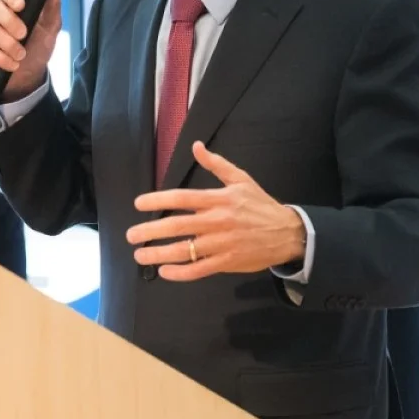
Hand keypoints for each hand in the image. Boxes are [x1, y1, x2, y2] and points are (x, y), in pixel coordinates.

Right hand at [0, 0, 60, 100]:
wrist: (29, 75)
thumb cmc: (37, 47)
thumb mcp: (50, 28)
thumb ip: (52, 7)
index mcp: (9, 5)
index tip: (21, 6)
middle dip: (9, 21)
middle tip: (24, 35)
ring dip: (8, 44)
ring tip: (21, 55)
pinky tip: (12, 64)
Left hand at [126, 141, 305, 281]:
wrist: (288, 233)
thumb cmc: (261, 205)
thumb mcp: (241, 179)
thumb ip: (216, 164)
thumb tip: (196, 146)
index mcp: (218, 200)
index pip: (182, 198)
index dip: (158, 200)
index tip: (138, 204)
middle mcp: (217, 221)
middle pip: (178, 226)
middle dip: (150, 231)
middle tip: (131, 235)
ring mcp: (222, 244)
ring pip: (185, 251)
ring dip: (159, 254)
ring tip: (140, 255)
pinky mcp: (228, 262)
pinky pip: (200, 269)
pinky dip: (181, 273)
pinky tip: (165, 271)